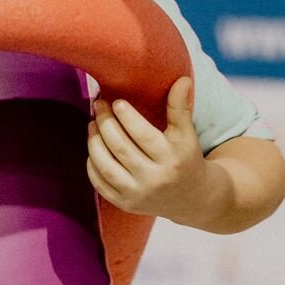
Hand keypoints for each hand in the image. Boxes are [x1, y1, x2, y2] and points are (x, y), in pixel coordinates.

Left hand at [85, 78, 223, 227]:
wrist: (191, 198)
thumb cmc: (186, 157)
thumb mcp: (187, 134)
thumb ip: (180, 107)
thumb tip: (181, 79)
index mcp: (172, 159)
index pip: (143, 135)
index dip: (127, 117)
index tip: (117, 101)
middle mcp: (154, 179)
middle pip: (121, 148)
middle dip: (106, 124)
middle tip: (98, 105)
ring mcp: (137, 195)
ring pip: (106, 166)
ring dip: (94, 142)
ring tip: (92, 124)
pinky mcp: (125, 204)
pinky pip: (100, 184)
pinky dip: (92, 164)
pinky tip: (93, 147)